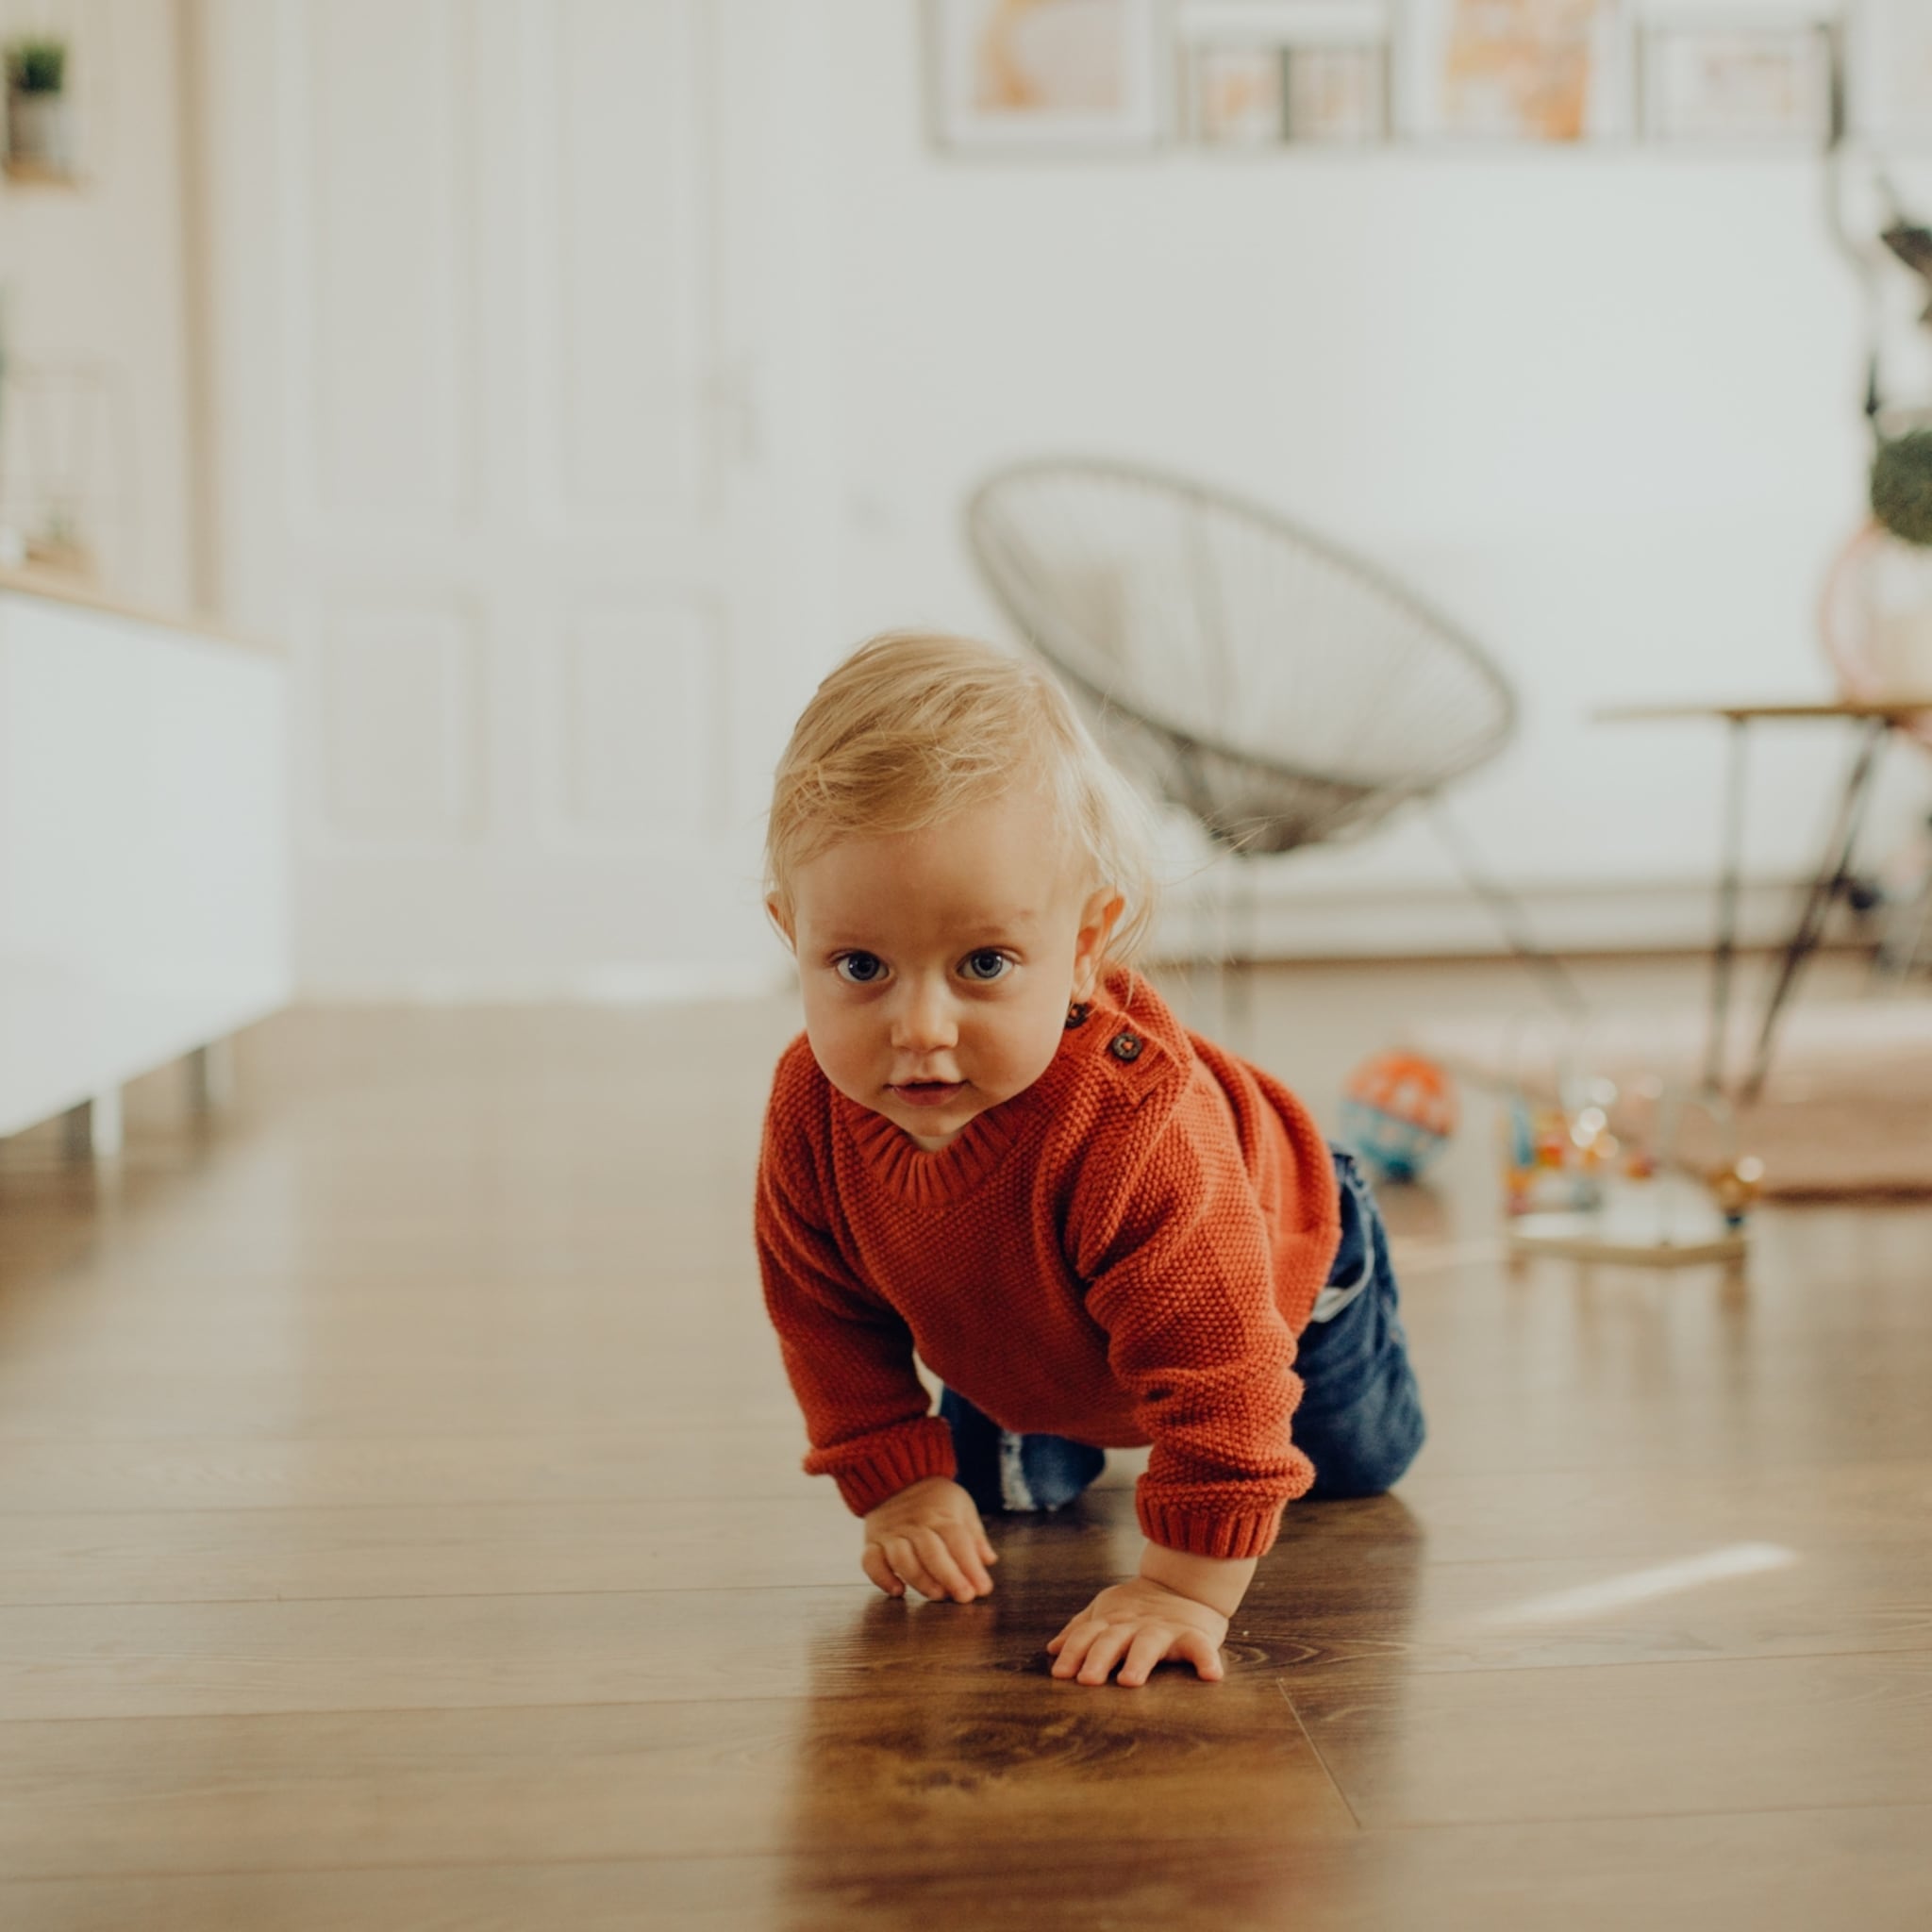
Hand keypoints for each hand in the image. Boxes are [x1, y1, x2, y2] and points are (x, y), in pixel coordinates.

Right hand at [861, 1477, 997, 1602]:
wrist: (898, 1477)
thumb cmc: (936, 1498)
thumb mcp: (961, 1506)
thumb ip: (975, 1535)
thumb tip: (989, 1560)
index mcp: (941, 1514)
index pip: (958, 1541)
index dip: (971, 1566)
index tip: (983, 1588)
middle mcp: (915, 1524)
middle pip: (932, 1551)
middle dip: (949, 1576)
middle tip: (964, 1597)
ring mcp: (892, 1534)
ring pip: (902, 1559)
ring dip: (920, 1579)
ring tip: (937, 1595)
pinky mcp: (872, 1542)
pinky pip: (871, 1561)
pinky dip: (882, 1578)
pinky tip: (897, 1591)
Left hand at [1048, 1578, 1227, 1686]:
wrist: (1187, 1582)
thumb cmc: (1141, 1607)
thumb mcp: (1107, 1612)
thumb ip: (1081, 1630)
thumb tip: (1052, 1649)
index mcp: (1113, 1621)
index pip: (1087, 1635)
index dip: (1073, 1652)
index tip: (1060, 1674)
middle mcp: (1135, 1625)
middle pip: (1113, 1640)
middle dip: (1098, 1658)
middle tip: (1087, 1680)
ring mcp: (1164, 1629)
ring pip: (1149, 1644)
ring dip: (1138, 1661)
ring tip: (1129, 1680)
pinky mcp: (1194, 1634)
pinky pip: (1201, 1648)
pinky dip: (1206, 1660)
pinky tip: (1211, 1676)